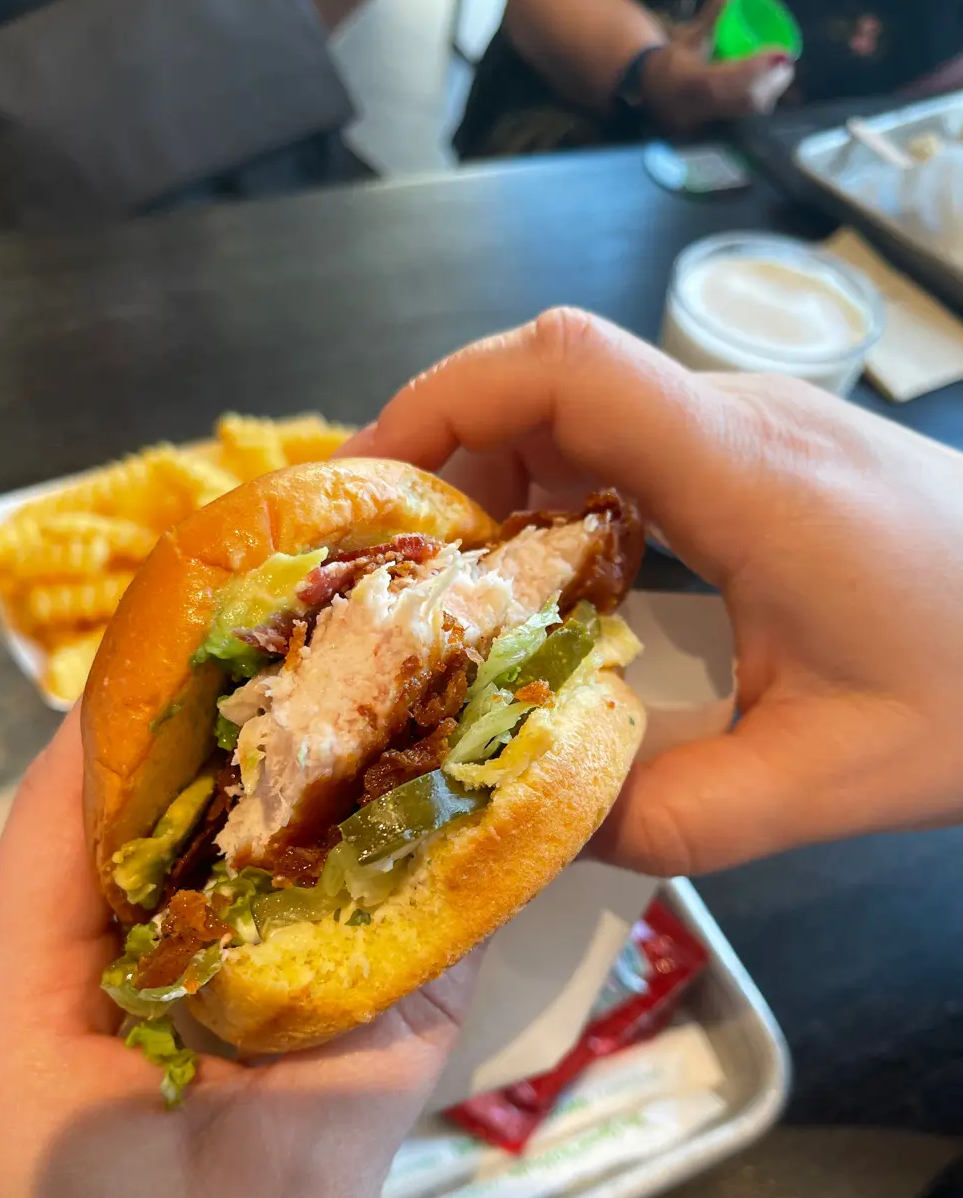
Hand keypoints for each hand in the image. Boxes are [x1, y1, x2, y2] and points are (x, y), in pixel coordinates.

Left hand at [0, 710, 476, 1197]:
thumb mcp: (291, 1178)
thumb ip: (376, 1026)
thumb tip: (470, 889)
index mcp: (38, 1013)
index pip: (66, 815)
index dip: (143, 713)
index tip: (240, 629)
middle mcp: (71, 1009)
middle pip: (135, 841)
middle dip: (232, 756)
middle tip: (340, 669)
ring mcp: (131, 1046)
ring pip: (196, 899)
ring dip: (277, 832)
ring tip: (377, 746)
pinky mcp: (191, 1081)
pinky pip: (242, 964)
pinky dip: (307, 915)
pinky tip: (386, 879)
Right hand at [340, 308, 962, 874]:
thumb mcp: (826, 782)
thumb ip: (671, 821)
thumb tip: (538, 830)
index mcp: (744, 477)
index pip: (563, 367)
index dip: (443, 401)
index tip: (372, 486)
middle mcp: (741, 426)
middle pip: (553, 382)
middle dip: (450, 461)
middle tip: (397, 574)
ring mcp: (760, 433)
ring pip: (590, 412)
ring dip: (507, 483)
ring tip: (461, 593)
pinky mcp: (772, 458)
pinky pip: (636, 447)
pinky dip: (567, 500)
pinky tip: (560, 586)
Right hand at [641, 0, 793, 132]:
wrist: (652, 91)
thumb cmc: (672, 60)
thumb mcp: (691, 37)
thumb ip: (712, 17)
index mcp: (691, 82)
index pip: (729, 79)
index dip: (757, 67)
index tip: (780, 52)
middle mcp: (701, 104)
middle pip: (745, 98)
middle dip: (772, 80)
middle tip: (785, 61)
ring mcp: (709, 118)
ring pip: (747, 109)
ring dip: (770, 90)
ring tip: (781, 70)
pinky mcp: (716, 124)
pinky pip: (745, 113)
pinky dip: (762, 98)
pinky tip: (769, 85)